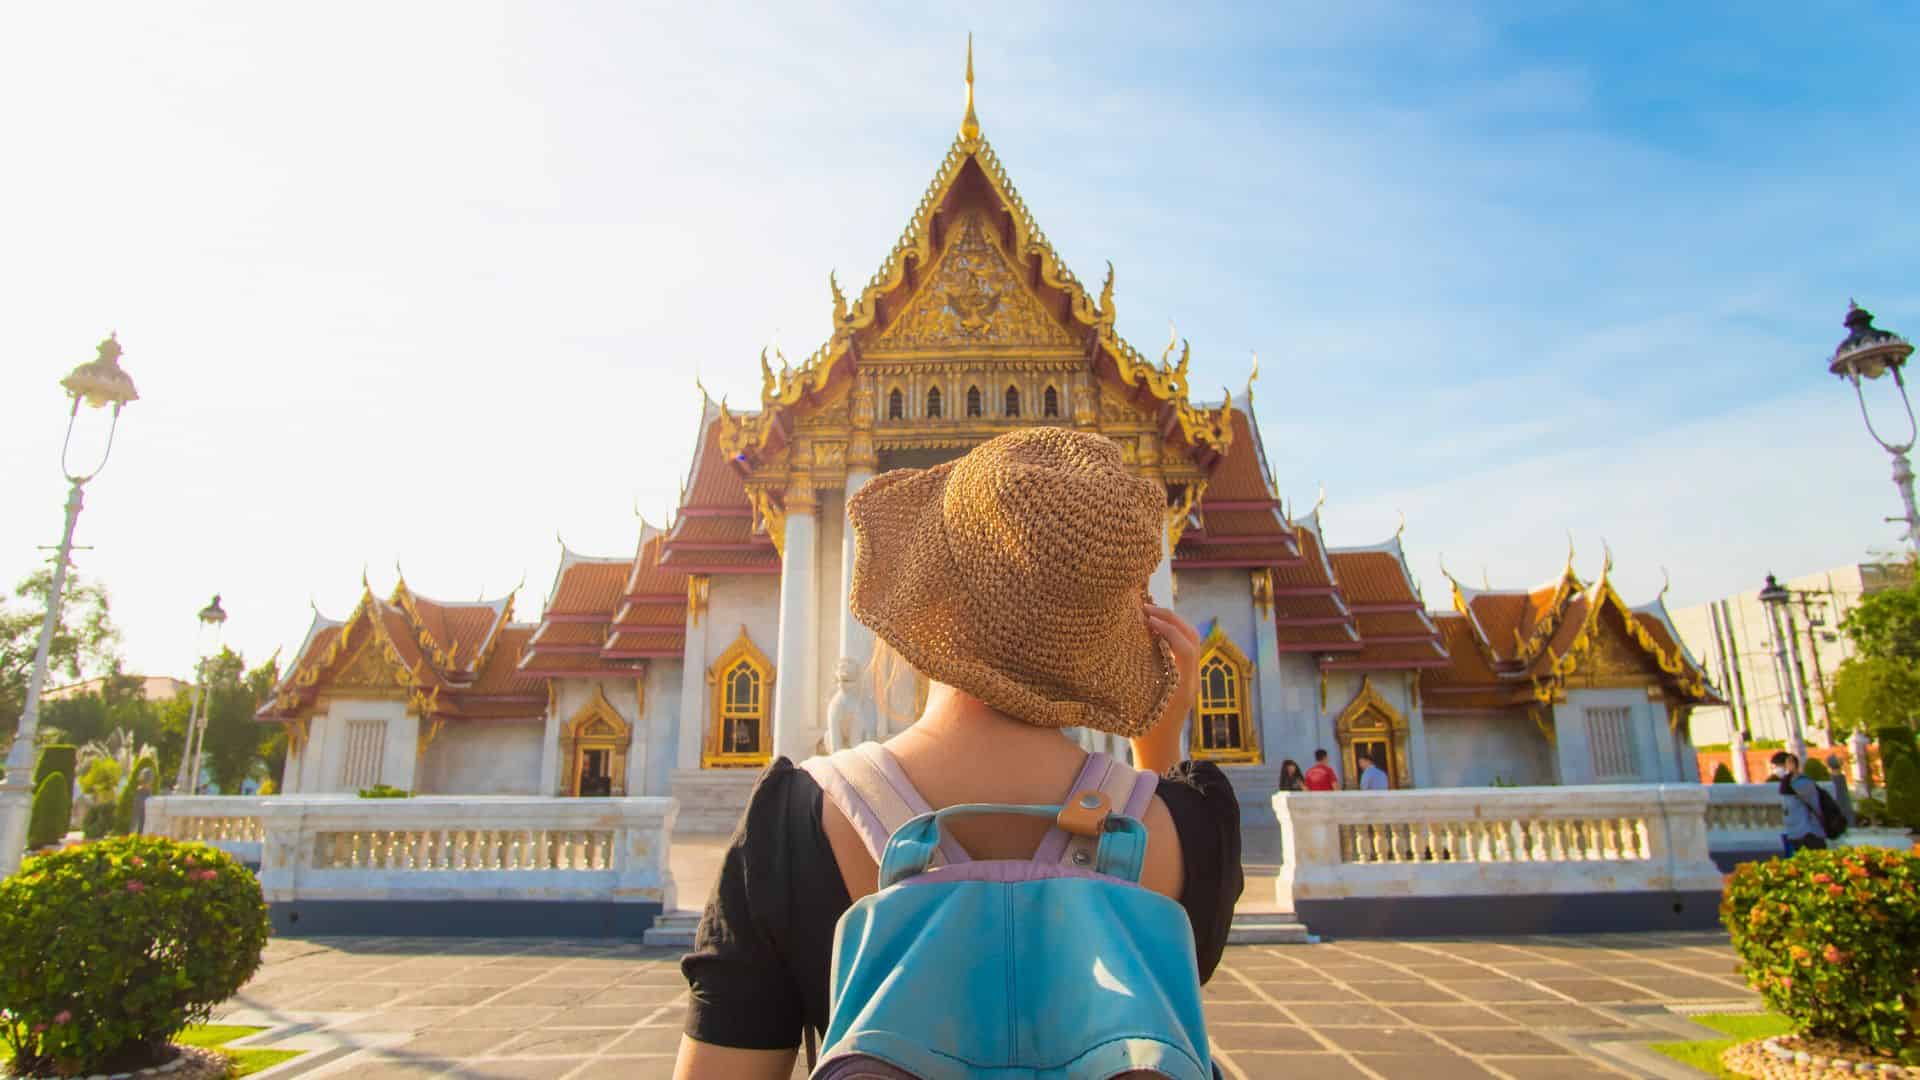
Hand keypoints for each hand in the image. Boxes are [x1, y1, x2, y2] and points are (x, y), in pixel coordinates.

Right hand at [1133, 603, 1200, 774]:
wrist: (1159, 753)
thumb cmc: (1143, 733)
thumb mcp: (1137, 705)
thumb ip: (1138, 678)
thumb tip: (1129, 648)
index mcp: (1184, 687)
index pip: (1187, 648)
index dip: (1170, 629)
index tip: (1148, 619)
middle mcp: (1191, 680)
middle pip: (1193, 638)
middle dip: (1172, 619)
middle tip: (1147, 608)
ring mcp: (1190, 679)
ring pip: (1191, 640)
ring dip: (1172, 624)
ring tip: (1149, 614)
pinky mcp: (1184, 679)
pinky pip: (1184, 648)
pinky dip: (1171, 634)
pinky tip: (1151, 631)